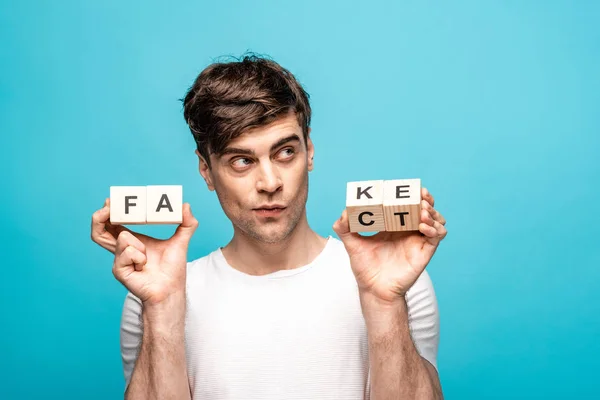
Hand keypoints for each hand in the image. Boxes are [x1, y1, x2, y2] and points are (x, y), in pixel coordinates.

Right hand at [91, 198, 198, 304]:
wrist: (171, 289)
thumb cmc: (172, 268)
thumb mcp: (181, 240)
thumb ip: (187, 223)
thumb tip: (186, 205)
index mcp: (132, 240)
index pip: (113, 223)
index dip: (109, 211)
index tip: (111, 200)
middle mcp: (122, 250)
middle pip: (98, 231)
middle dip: (100, 216)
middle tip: (109, 206)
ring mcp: (118, 260)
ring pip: (121, 237)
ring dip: (137, 242)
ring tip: (146, 253)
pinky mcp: (119, 270)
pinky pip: (128, 253)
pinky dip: (140, 257)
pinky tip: (144, 267)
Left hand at [332, 187, 446, 304]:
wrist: (373, 289)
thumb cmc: (365, 267)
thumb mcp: (352, 244)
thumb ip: (344, 227)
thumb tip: (344, 212)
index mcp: (394, 224)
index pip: (407, 204)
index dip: (412, 194)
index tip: (409, 187)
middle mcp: (409, 230)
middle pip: (426, 208)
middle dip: (425, 199)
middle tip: (421, 196)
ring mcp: (418, 240)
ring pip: (436, 219)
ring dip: (432, 212)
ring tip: (422, 211)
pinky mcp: (425, 251)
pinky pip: (438, 236)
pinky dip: (435, 228)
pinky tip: (423, 227)